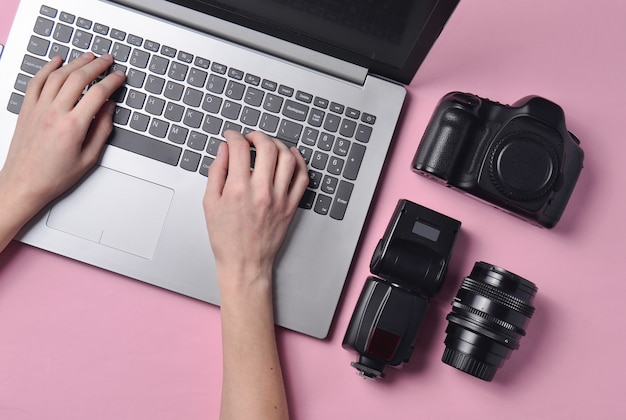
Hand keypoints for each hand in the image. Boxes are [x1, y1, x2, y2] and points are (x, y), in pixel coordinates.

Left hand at [0, 52, 124, 224]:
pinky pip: (36, 81)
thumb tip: (109, 109)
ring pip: (58, 75)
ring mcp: (38, 109)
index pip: (98, 94)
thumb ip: (102, 130)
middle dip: (97, 65)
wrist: (24, 184)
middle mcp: (54, 113)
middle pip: (78, 78)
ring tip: (87, 57)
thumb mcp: (89, 159)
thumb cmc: (54, 176)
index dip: (112, 82)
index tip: (119, 76)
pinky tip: (56, 61)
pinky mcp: (26, 109)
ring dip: (75, 63)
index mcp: (73, 126)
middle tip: (107, 59)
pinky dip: (47, 68)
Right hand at [203, 130, 308, 291]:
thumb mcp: (210, 203)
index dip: (234, 136)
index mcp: (238, 189)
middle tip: (250, 138)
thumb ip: (217, 172)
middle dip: (257, 135)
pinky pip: (302, 177)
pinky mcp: (291, 205)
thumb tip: (224, 150)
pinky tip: (291, 155)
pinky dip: (299, 161)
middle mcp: (261, 191)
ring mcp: (279, 198)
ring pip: (287, 158)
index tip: (232, 136)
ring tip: (269, 145)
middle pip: (267, 147)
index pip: (239, 148)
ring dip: (278, 144)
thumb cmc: (226, 238)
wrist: (245, 263)